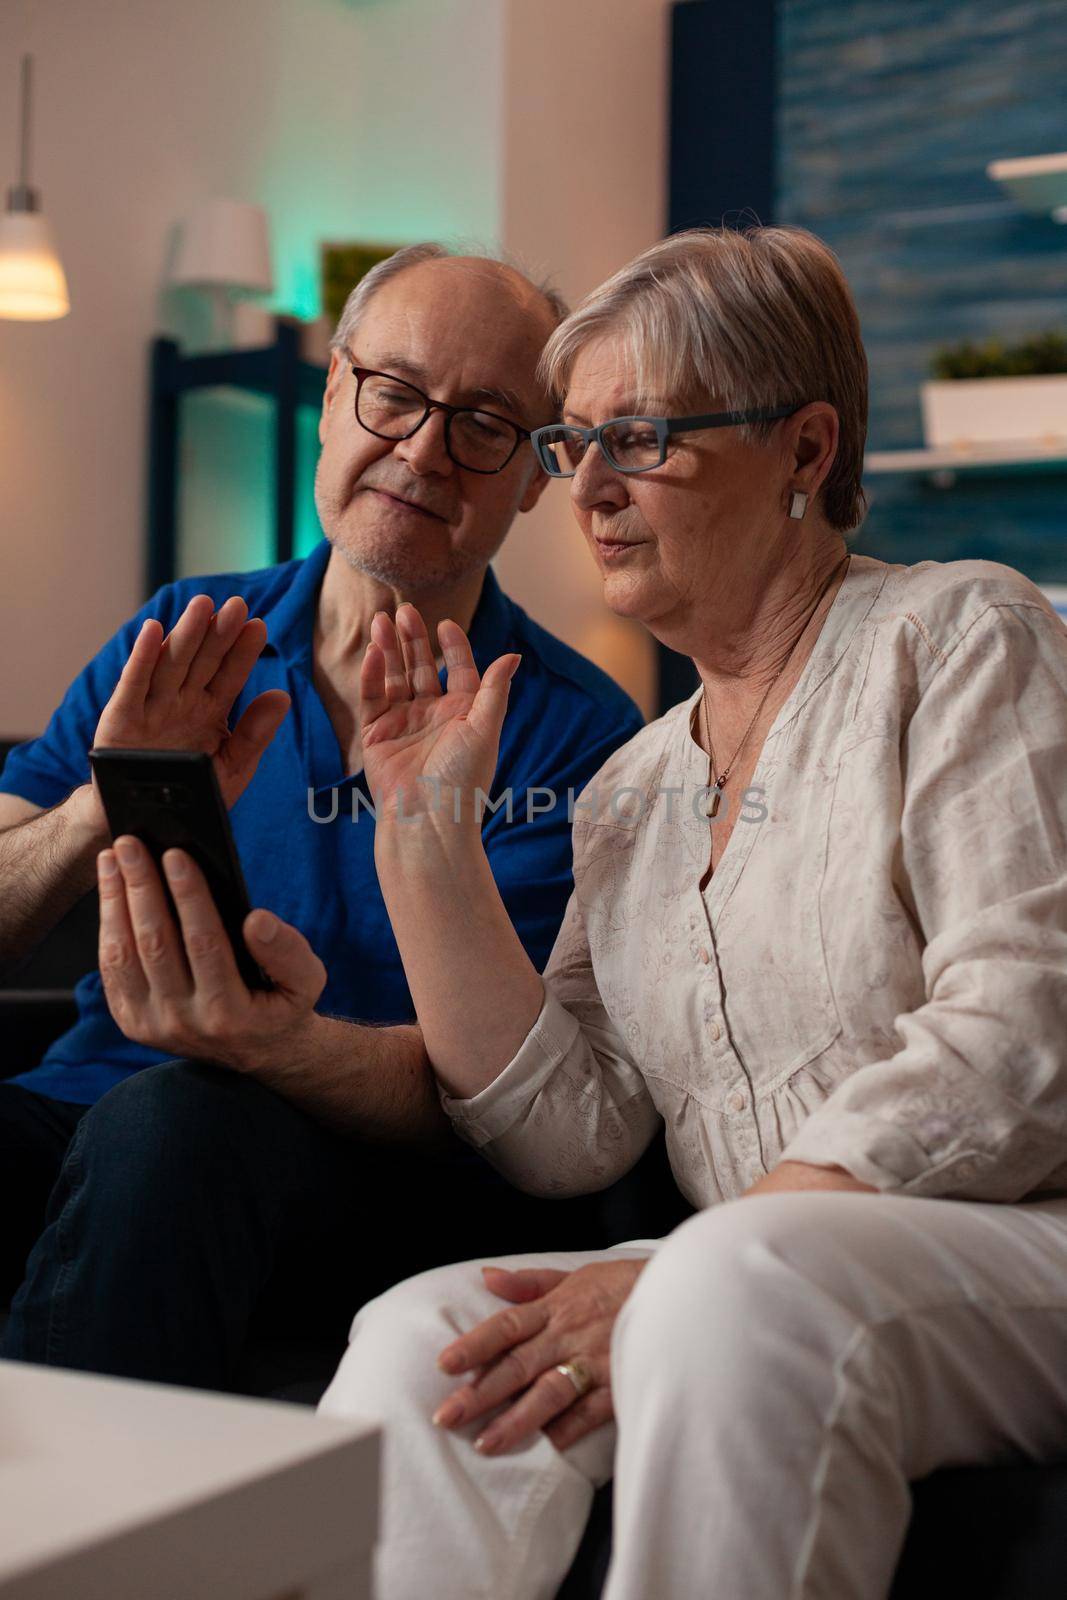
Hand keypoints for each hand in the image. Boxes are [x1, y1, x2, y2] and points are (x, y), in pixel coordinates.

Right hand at [92, 594, 290, 817]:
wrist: (146, 823)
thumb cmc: (191, 792)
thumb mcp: (232, 768)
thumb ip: (255, 734)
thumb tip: (283, 697)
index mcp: (209, 710)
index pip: (230, 675)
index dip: (243, 651)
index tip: (259, 626)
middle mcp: (181, 701)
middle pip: (203, 661)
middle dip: (219, 633)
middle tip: (236, 604)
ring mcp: (152, 706)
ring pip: (171, 664)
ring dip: (186, 634)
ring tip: (202, 606)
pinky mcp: (122, 718)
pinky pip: (133, 684)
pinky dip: (142, 658)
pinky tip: (154, 630)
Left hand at [97, 835, 325, 1070]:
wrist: (258, 1052)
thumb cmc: (281, 1002)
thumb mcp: (306, 980)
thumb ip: (288, 951)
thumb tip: (257, 921)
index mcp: (230, 1013)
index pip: (205, 943)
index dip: (189, 896)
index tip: (177, 855)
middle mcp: (185, 1022)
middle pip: (156, 945)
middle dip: (142, 888)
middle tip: (131, 843)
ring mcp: (152, 1024)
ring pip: (125, 955)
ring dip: (115, 901)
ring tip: (114, 859)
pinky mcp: (131, 1021)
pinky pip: (111, 969)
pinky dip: (107, 926)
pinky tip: (111, 891)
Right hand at [360, 603, 519, 825]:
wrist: (427, 818)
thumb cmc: (463, 778)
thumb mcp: (484, 728)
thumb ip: (494, 689)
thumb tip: (514, 656)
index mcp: (463, 714)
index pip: (458, 671)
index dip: (453, 647)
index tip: (445, 624)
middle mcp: (432, 715)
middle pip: (422, 667)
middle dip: (414, 639)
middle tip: (405, 609)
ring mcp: (403, 723)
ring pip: (395, 677)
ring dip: (389, 649)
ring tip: (383, 620)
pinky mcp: (376, 735)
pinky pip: (373, 698)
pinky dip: (372, 674)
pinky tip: (373, 651)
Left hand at [431, 1258, 647, 1454]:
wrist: (684, 1291)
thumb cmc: (626, 1284)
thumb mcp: (578, 1275)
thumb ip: (531, 1282)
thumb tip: (487, 1277)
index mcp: (557, 1307)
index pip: (507, 1325)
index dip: (475, 1345)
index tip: (444, 1364)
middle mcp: (571, 1335)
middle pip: (518, 1365)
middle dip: (480, 1393)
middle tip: (446, 1417)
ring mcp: (597, 1362)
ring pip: (550, 1393)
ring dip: (517, 1420)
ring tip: (486, 1444)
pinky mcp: (622, 1384)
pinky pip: (592, 1412)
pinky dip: (571, 1430)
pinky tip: (549, 1448)